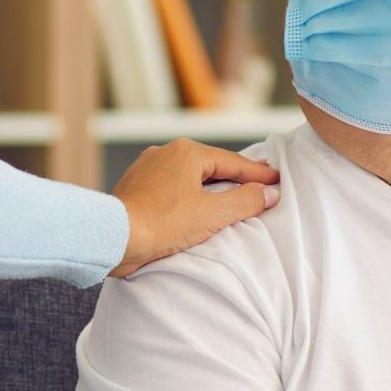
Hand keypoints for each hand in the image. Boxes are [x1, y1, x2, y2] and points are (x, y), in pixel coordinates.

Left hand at [109, 139, 280, 277]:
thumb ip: (244, 202)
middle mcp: (165, 153)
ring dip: (210, 187)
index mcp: (186, 153)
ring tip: (230, 197)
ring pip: (189, 177)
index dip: (258, 174)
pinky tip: (195, 208)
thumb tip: (268, 193)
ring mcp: (147, 169)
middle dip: (235, 177)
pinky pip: (171, 188)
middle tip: (259, 184)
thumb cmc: (161, 223)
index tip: (277, 179)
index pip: (232, 162)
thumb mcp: (211, 214)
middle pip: (210, 167)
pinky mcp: (136, 188)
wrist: (112, 237)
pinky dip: (189, 195)